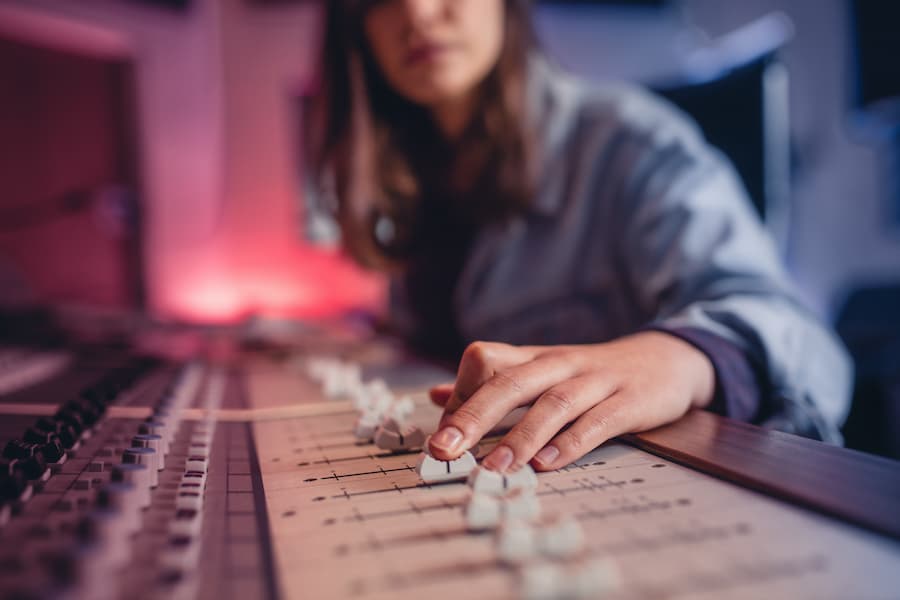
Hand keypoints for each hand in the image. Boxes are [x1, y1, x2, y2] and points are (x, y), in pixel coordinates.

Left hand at [427, 331, 714, 471]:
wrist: (667, 358)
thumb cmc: (591, 374)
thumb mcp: (540, 372)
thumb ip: (490, 384)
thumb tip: (436, 397)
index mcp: (534, 358)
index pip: (485, 361)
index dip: (460, 394)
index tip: (440, 434)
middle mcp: (559, 364)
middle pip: (510, 382)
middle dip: (474, 415)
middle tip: (445, 449)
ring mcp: (596, 381)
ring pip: (553, 403)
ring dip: (521, 436)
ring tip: (495, 468)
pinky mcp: (630, 400)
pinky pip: (598, 420)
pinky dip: (572, 442)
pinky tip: (549, 463)